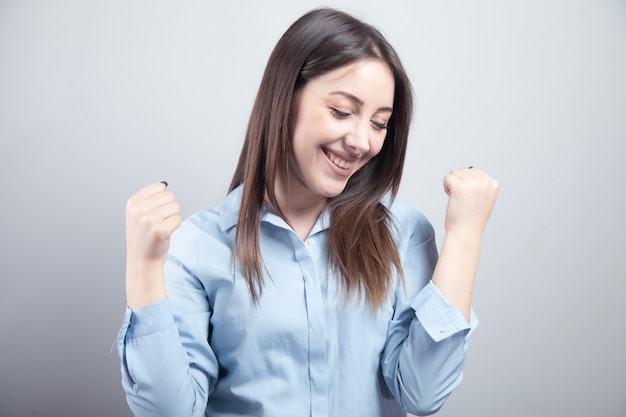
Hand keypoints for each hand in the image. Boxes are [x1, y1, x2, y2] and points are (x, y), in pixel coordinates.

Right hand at [125, 182, 180, 307]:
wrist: (142, 260)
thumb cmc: (143, 237)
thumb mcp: (137, 214)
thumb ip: (149, 198)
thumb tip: (164, 185)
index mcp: (133, 203)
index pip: (158, 187)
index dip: (162, 199)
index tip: (155, 211)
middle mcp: (139, 210)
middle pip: (169, 196)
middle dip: (169, 208)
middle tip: (160, 221)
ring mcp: (149, 220)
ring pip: (175, 207)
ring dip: (173, 217)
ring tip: (162, 227)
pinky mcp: (160, 230)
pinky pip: (178, 219)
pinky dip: (176, 226)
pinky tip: (166, 233)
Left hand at [443, 167, 498, 236]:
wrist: (465, 232)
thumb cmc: (471, 218)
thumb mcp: (484, 198)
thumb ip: (480, 184)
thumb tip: (469, 170)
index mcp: (493, 184)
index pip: (474, 171)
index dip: (467, 183)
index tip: (470, 198)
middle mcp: (485, 183)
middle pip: (463, 170)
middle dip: (459, 183)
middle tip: (462, 200)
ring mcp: (473, 184)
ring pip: (454, 173)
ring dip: (452, 185)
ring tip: (458, 200)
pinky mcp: (459, 187)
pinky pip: (447, 178)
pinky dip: (446, 187)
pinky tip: (451, 198)